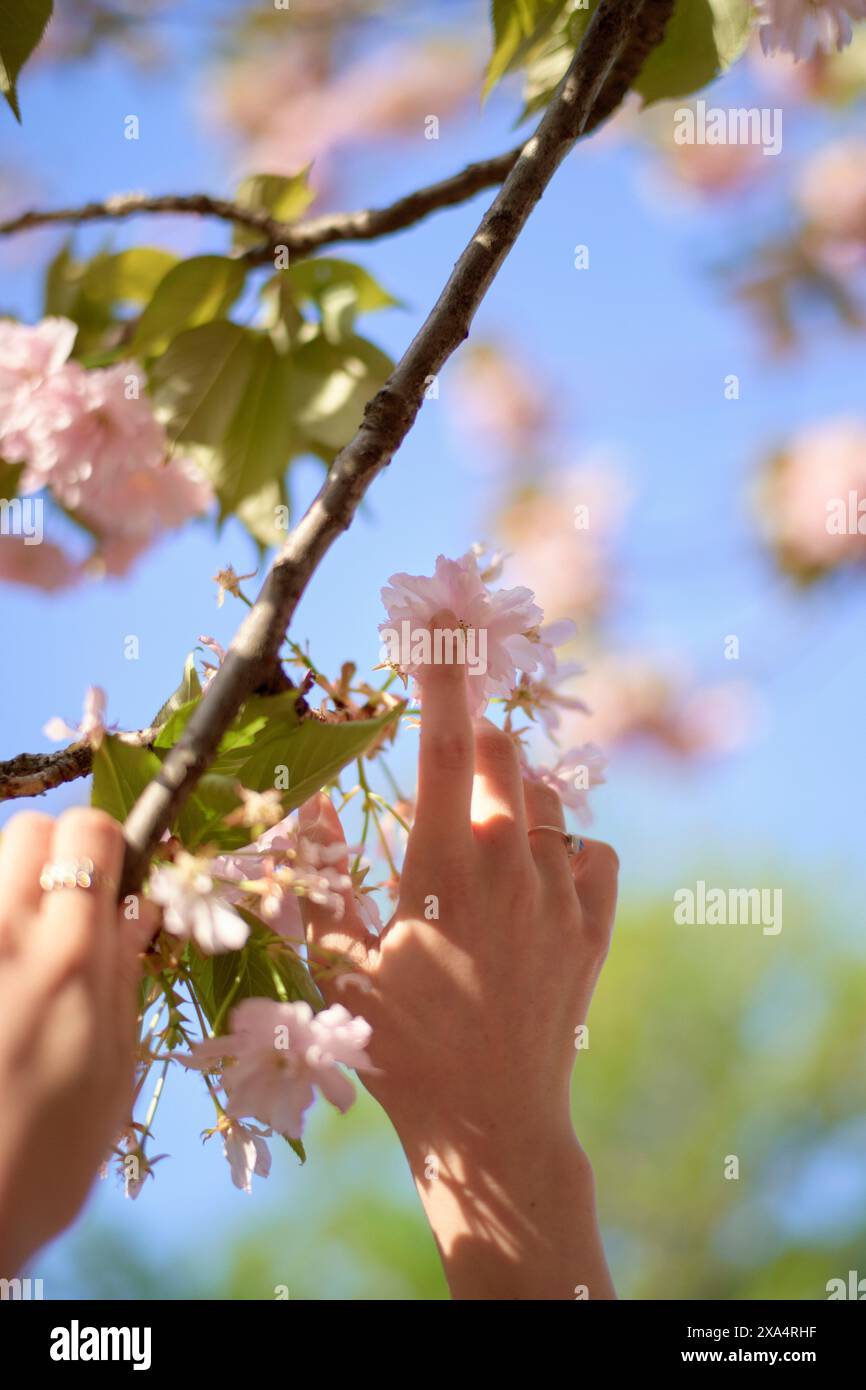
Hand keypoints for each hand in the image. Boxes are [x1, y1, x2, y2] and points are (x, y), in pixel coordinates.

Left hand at [0, 808, 151, 1274]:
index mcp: (68, 959)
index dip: (111, 846)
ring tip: (28, 958)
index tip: (119, 882)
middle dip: (55, 855)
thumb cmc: (45, 1160)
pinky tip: (5, 988)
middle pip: (25, 831)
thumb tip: (144, 904)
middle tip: (72, 914)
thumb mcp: (113, 1068)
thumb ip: (124, 972)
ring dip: (14, 893)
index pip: (88, 832)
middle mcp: (3, 938)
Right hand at [300, 611, 618, 1298]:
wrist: (490, 1124)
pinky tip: (537, 881)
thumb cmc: (399, 1044)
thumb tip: (305, 801)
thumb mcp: (337, 961)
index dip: (438, 671)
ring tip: (482, 842)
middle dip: (475, 741)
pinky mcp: (596, 924)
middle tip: (446, 772)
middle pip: (507, 750)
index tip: (437, 622)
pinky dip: (566, 849)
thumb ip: (319, 874)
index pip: (444, 737)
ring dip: (517, 798)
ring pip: (552, 798)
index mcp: (445, 860)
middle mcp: (514, 859)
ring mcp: (564, 890)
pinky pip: (592, 851)